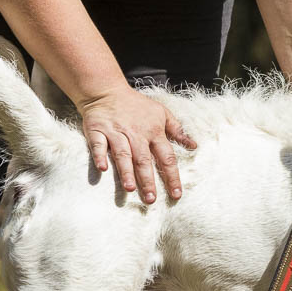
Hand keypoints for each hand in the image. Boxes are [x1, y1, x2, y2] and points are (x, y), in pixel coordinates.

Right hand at [78, 86, 197, 203]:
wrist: (107, 91)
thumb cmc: (137, 105)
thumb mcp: (162, 113)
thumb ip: (177, 130)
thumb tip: (194, 146)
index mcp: (154, 132)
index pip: (166, 157)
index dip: (172, 176)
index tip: (176, 194)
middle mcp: (136, 134)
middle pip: (144, 160)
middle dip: (148, 180)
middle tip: (151, 200)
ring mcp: (116, 132)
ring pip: (123, 154)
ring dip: (126, 172)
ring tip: (129, 189)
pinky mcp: (98, 131)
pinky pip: (98, 145)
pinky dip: (100, 156)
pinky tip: (102, 169)